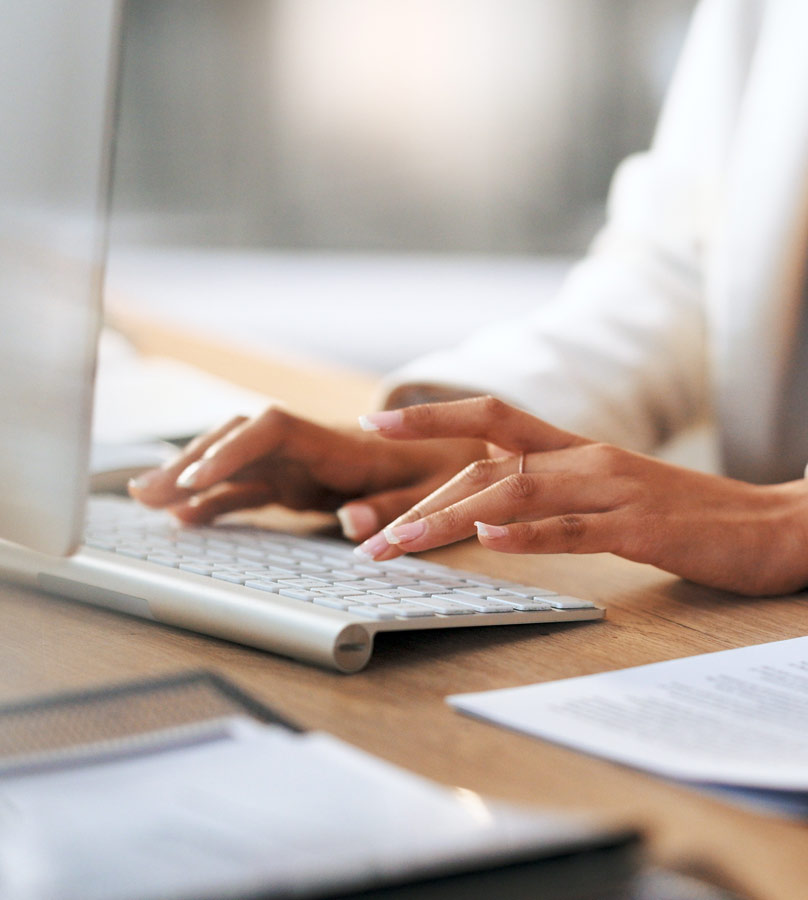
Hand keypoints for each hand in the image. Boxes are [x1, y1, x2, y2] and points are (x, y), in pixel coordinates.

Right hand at [128, 406, 487, 539]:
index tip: (199, 474)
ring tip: (144, 501)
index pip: (275, 429)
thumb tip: (352, 524)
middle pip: (240, 441)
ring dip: (191, 479)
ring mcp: (301, 464)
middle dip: (193, 461)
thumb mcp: (435, 491)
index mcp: (342, 443)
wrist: (461, 451)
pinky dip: (216, 501)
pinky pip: (249, 488)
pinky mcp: (298, 482)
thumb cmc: (450, 469)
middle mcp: (312, 447)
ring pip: (235, 463)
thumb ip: (394, 507)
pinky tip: (182, 519)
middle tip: (147, 492)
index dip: (235, 448)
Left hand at [353, 397, 807, 595]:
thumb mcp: (619, 499)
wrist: (779, 527)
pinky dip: (532, 534)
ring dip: (452, 520)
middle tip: (366, 534)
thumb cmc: (696, 518)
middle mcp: (592, 460)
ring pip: (519, 493)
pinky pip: (578, 529)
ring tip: (400, 546)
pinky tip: (492, 541)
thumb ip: (565, 497)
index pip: (494, 420)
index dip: (432, 417)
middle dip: (420, 493)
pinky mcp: (644, 529)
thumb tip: (500, 512)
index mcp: (583, 451)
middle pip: (490, 458)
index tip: (373, 420)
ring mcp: (618, 491)